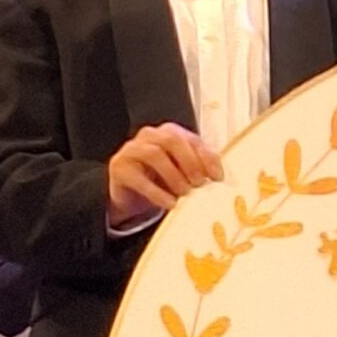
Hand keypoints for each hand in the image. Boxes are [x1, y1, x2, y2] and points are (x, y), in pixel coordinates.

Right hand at [107, 123, 225, 224]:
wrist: (129, 197)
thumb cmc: (160, 181)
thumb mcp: (182, 174)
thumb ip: (198, 170)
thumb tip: (217, 179)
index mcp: (169, 133)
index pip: (192, 139)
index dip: (206, 157)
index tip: (217, 177)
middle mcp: (150, 136)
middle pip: (172, 140)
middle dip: (189, 162)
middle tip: (199, 183)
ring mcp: (132, 149)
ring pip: (154, 154)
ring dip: (173, 175)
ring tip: (185, 193)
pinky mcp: (119, 166)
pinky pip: (138, 177)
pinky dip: (157, 192)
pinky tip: (169, 203)